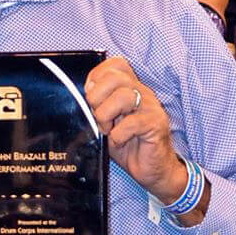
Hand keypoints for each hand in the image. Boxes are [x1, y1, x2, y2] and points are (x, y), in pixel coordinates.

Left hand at [84, 56, 184, 202]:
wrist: (152, 170)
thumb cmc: (129, 145)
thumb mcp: (107, 123)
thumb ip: (97, 108)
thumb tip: (79, 98)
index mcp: (131, 88)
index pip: (115, 64)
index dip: (97, 76)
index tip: (90, 96)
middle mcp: (142, 93)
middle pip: (114, 77)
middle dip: (97, 98)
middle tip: (98, 118)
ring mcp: (151, 107)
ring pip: (123, 96)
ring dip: (106, 116)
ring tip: (107, 130)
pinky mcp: (155, 124)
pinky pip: (132, 123)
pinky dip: (118, 135)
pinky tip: (120, 141)